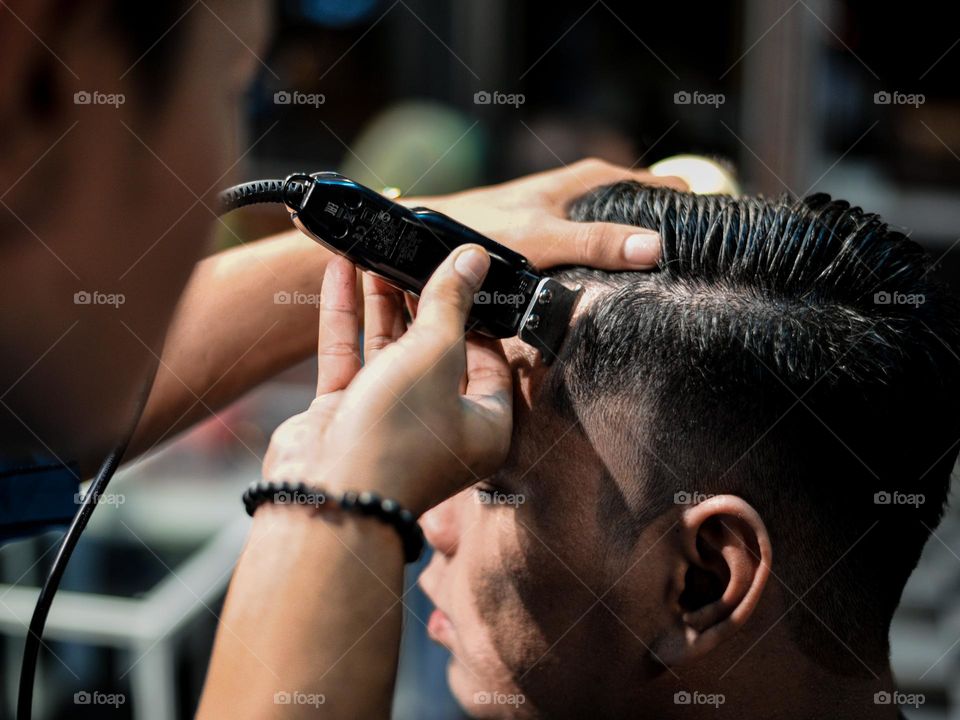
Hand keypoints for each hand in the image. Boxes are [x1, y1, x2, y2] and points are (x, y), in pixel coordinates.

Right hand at [262, 246, 510, 516]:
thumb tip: (474, 259)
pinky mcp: (345, 414)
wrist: (328, 493)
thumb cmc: (397, 436)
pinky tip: (341, 272)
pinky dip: (345, 315)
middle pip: (436, 350)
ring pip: (390, 349)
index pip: (490, 361)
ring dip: (383, 302)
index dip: (478, 317)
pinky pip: (349, 356)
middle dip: (423, 300)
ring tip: (379, 255)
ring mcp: (388, 419)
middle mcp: (438, 425)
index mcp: (482, 426)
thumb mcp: (436, 354)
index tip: (465, 276)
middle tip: (415, 256)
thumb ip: (451, 302)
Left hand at [400, 158, 687, 269]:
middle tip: (704, 269)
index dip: (690, 206)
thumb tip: (656, 248)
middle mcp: (583, 194)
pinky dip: (614, 266)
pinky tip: (622, 292)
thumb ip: (595, 242)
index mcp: (589, 181)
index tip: (722, 236)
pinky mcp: (554, 243)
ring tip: (674, 284)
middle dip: (671, 233)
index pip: (659, 185)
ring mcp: (570, 219)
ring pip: (620, 232)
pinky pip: (598, 253)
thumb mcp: (542, 237)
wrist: (429, 240)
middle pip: (644, 209)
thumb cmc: (481, 230)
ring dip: (642, 253)